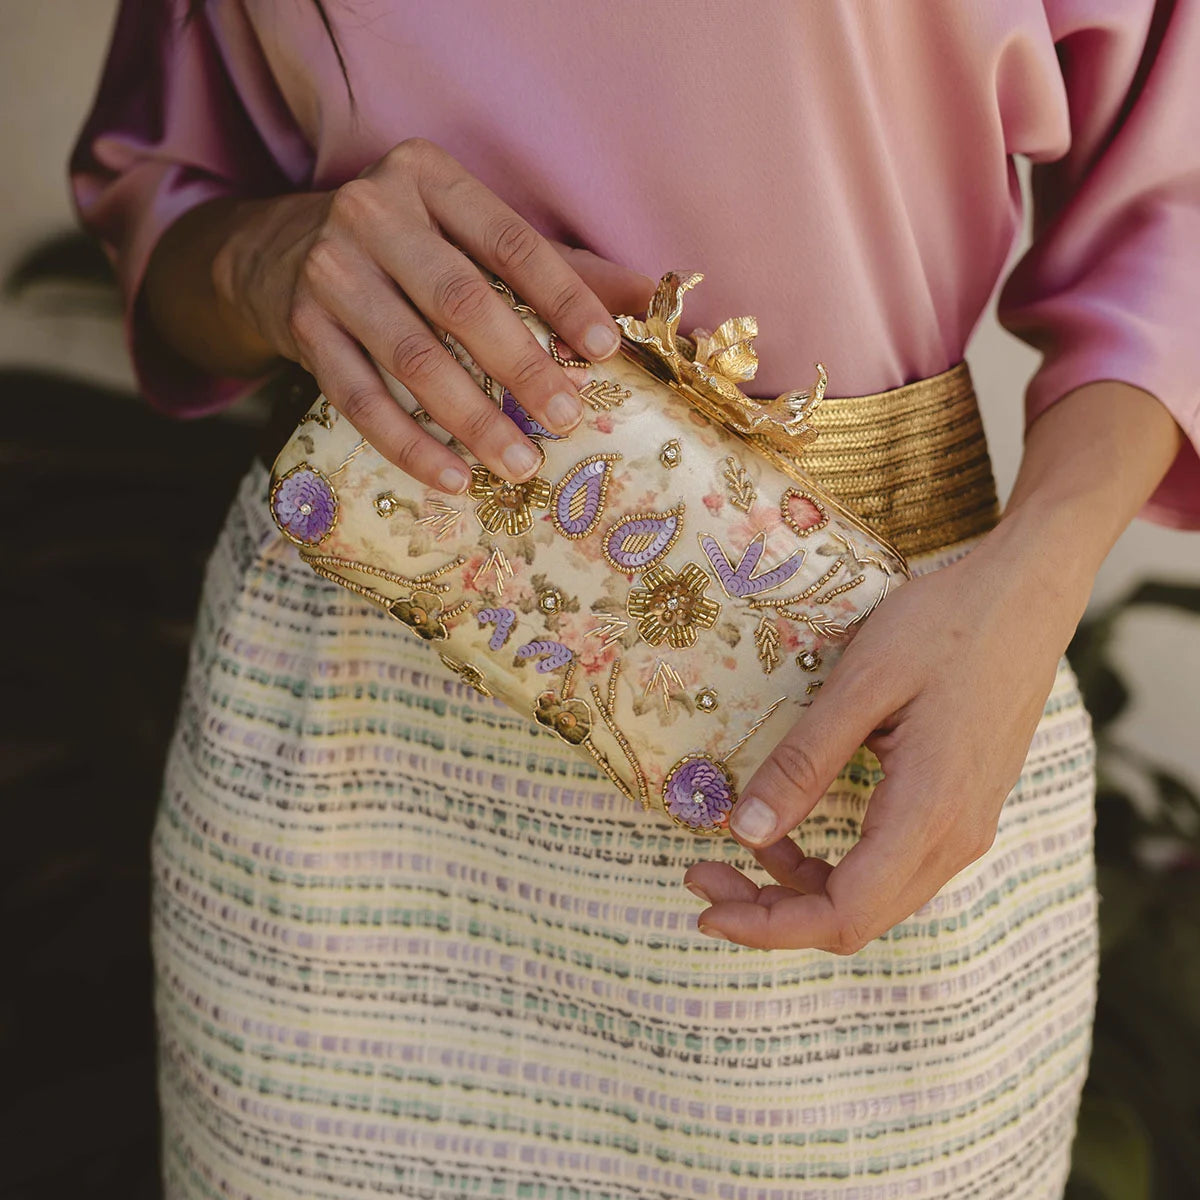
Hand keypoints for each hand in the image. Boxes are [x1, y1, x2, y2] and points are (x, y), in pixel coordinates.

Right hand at [211, 137, 654, 492]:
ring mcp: (330, 271)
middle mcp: (373, 213)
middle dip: (520, 368)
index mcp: (429, 177)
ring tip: (519, 464)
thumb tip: (653, 298)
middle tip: (566, 420)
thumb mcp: (470, 233)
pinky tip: (451, 477)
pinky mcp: (301, 327)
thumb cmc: (404, 246)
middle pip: (460, 301)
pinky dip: (408, 443)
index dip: (561, 296)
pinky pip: (358, 399)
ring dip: (471, 419)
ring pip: (410, 357)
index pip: (509, 240)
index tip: (604, 350)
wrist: (273, 252)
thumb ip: (558, 266)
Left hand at [683, 518, 1090, 952]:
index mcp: (930, 813)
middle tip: (701, 872)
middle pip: (855, 919)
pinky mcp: (962, 808)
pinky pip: (890, 864)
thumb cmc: (946, 625)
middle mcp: (956, 839)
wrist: (1028, 593)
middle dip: (771, 910)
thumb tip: (744, 831)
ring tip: (736, 845)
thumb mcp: (861, 684)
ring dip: (798, 886)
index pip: (843, 915)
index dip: (768, 926)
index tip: (704, 910)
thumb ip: (803, 763)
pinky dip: (832, 863)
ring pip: (872, 896)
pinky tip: (790, 825)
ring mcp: (965, 827)